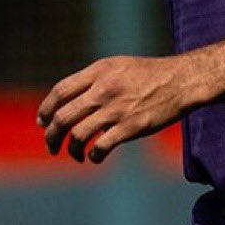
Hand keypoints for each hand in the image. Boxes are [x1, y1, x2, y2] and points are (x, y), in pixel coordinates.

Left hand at [37, 54, 194, 162]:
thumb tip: (67, 100)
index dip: (45, 109)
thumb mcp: (117, 66)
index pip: (59, 91)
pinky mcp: (131, 127)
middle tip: (51, 145)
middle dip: (51, 135)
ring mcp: (116, 109)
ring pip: (77, 135)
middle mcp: (103, 90)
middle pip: (63, 117)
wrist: (183, 80)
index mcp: (98, 72)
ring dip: (70, 149)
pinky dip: (93, 156)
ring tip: (74, 155)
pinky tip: (94, 157)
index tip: (42, 122)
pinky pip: (101, 147)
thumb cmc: (149, 74)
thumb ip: (92, 79)